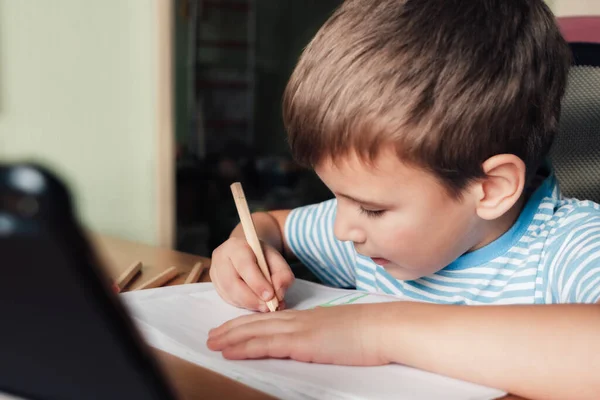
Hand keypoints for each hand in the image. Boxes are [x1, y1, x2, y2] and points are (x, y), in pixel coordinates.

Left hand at [206, 303, 389, 365]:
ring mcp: (298, 329)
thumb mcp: (339, 331)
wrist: (382, 327)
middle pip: (255, 322)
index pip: (268, 320)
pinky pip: (265, 344)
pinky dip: (244, 347)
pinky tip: (230, 352)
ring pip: (254, 331)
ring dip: (230, 337)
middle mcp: (297, 320)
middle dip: (231, 329)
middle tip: (211, 335)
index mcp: (306, 318)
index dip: (246, 323)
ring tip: (211, 343)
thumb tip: (314, 343)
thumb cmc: (368, 332)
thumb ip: (321, 335)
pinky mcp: (301, 342)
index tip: (231, 328)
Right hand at [210, 237, 294, 311]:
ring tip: (264, 307)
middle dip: (251, 298)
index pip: (244, 265)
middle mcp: (221, 258)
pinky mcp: (216, 285)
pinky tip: (255, 304)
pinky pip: (228, 299)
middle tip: (268, 306)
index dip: (257, 282)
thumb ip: (283, 275)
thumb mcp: (278, 260)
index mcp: (236, 246)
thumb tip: (279, 294)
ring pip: (229, 294)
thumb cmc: (262, 256)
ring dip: (248, 304)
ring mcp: (215, 272)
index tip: (270, 295)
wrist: (248, 253)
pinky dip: (243, 305)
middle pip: (232, 283)